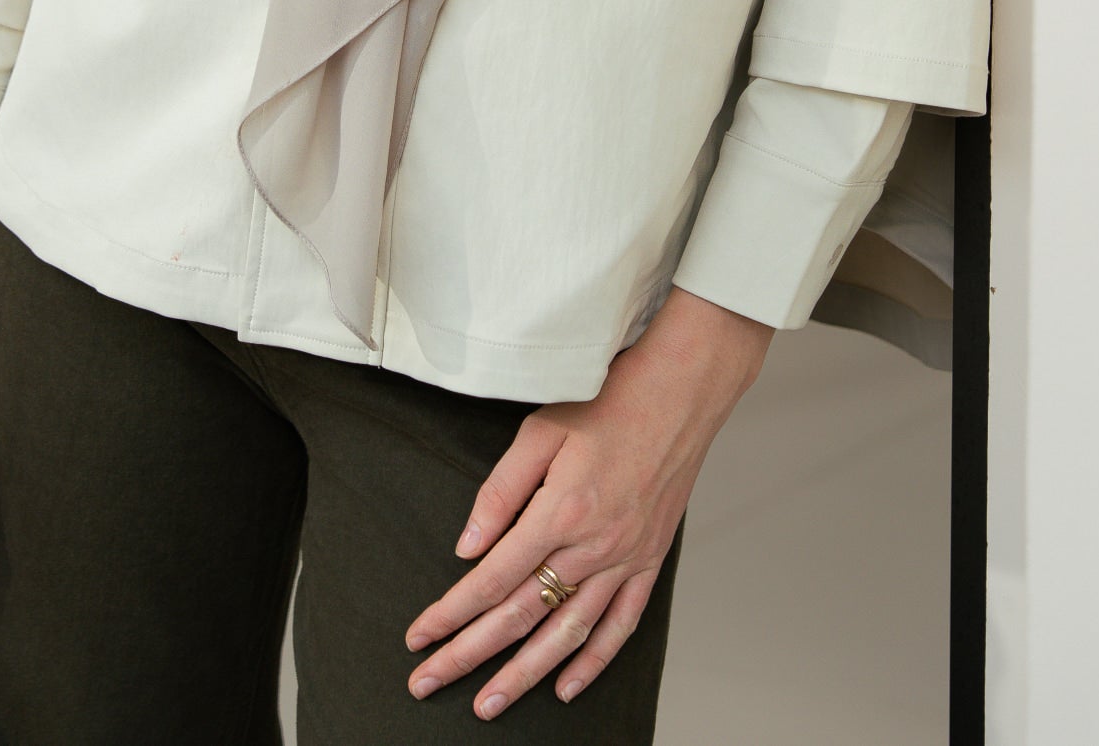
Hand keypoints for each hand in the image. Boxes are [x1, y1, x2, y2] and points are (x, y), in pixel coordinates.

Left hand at [402, 286, 772, 719]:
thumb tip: (467, 546)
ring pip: (567, 635)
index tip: (419, 638)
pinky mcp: (650, 561)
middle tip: (429, 684)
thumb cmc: (609, 400)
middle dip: (469, 656)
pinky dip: (593, 662)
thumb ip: (500, 491)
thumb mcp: (540, 430)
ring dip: (525, 675)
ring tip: (490, 705)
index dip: (450, 614)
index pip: (491, 579)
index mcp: (559, 512)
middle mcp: (593, 546)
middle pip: (520, 617)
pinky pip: (621, 625)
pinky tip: (567, 687)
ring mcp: (625, 559)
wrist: (680, 393)